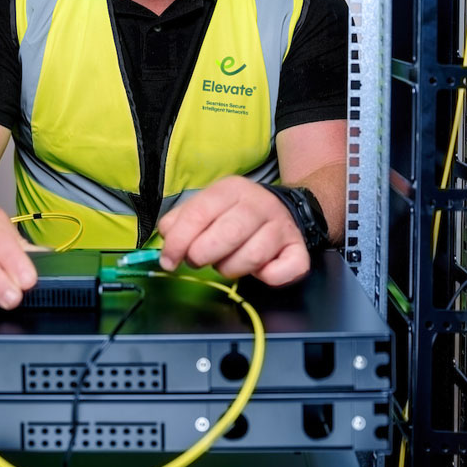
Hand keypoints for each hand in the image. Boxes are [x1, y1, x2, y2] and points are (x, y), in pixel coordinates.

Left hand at [156, 175, 309, 285]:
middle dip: (204, 255)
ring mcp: (282, 226)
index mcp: (231, 189)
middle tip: (197, 261)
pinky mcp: (298, 249)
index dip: (178, 241)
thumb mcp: (204, 207)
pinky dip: (268, 277)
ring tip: (226, 263)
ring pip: (253, 256)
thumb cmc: (232, 214)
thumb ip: (180, 221)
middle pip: (228, 234)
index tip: (169, 260)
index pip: (199, 214)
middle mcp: (259, 204)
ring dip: (231, 269)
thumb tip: (167, 236)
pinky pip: (283, 270)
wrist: (278, 211)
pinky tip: (259, 271)